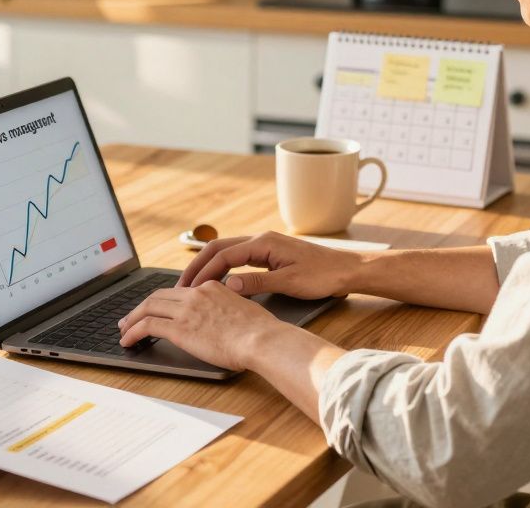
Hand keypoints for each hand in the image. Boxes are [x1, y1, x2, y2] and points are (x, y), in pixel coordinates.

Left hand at [117, 281, 286, 370]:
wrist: (262, 339)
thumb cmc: (261, 331)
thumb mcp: (245, 310)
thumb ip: (229, 309)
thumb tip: (226, 320)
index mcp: (211, 287)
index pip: (178, 290)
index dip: (162, 299)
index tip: (155, 308)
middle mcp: (196, 294)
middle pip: (158, 296)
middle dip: (141, 307)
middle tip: (130, 317)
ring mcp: (186, 310)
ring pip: (147, 308)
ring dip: (131, 319)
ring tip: (123, 330)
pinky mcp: (180, 329)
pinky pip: (147, 326)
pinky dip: (133, 332)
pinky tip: (128, 341)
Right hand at [178, 231, 365, 298]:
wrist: (348, 270)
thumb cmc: (324, 276)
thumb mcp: (290, 283)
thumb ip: (258, 283)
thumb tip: (229, 286)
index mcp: (264, 243)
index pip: (224, 255)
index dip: (205, 272)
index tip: (190, 289)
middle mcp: (261, 239)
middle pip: (219, 248)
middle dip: (198, 266)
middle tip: (182, 286)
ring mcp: (265, 245)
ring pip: (227, 251)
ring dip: (209, 266)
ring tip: (193, 285)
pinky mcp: (270, 253)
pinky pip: (239, 257)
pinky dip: (223, 267)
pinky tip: (217, 281)